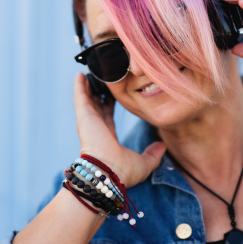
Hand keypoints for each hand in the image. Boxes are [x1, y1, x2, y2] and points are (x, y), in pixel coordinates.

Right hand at [73, 73, 165, 187]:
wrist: (108, 172)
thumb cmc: (122, 172)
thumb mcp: (143, 163)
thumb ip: (153, 154)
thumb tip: (163, 146)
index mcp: (107, 137)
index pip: (108, 117)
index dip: (110, 105)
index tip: (115, 94)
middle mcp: (96, 128)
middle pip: (97, 105)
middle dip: (99, 92)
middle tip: (103, 77)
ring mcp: (88, 122)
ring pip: (87, 99)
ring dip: (88, 86)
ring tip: (91, 71)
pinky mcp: (83, 116)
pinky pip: (80, 97)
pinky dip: (79, 86)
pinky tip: (80, 74)